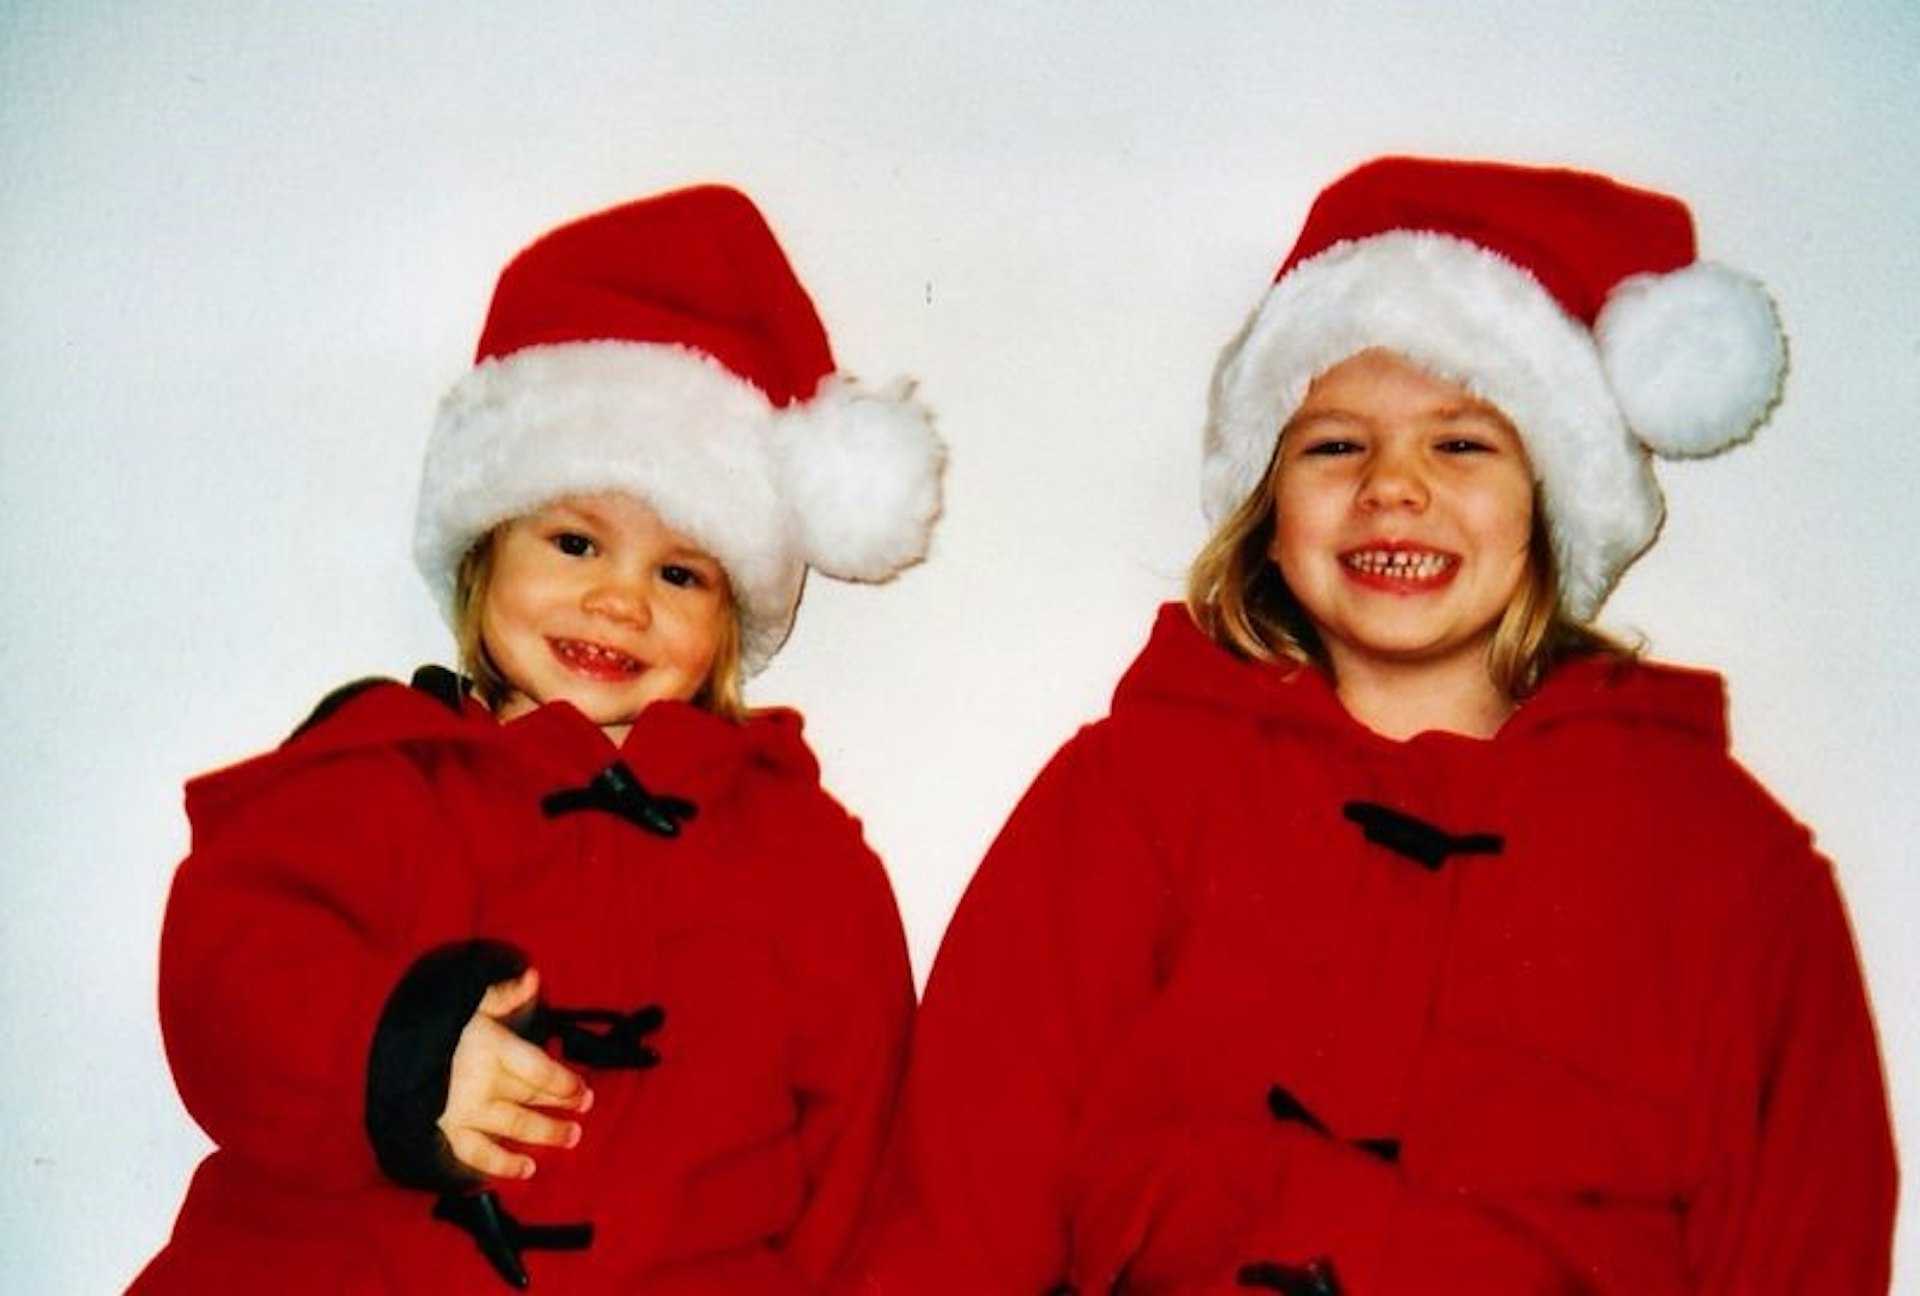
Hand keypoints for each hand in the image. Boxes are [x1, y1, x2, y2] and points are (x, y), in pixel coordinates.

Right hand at [438, 967, 593, 1180]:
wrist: (387, 1057)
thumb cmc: (437, 1027)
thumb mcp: (470, 1002)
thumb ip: (504, 994)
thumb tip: (533, 977)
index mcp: (492, 1047)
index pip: (541, 1070)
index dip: (567, 1082)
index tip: (584, 1089)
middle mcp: (482, 1081)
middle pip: (532, 1096)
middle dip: (562, 1104)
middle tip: (584, 1109)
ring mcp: (465, 1110)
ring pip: (515, 1126)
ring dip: (546, 1133)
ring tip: (571, 1137)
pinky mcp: (448, 1132)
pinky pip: (480, 1155)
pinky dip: (503, 1165)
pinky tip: (526, 1168)